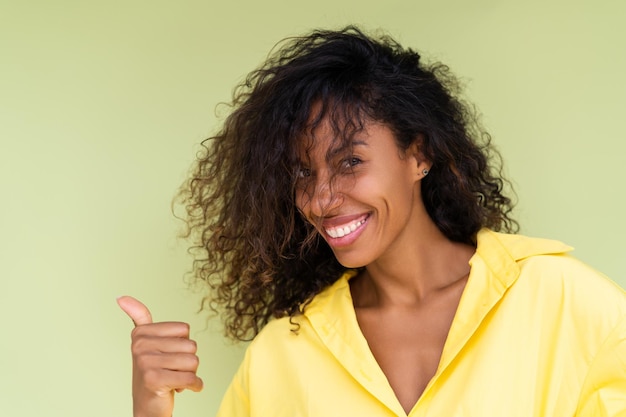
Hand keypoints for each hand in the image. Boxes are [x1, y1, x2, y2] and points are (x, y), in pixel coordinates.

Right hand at [117, 296, 202, 416]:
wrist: (147, 408)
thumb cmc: (153, 373)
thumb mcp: (147, 342)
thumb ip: (138, 317)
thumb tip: (120, 297)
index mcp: (141, 333)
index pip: (184, 329)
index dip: (182, 345)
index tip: (165, 356)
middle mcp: (140, 345)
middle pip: (191, 345)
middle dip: (187, 361)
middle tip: (170, 371)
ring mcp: (145, 362)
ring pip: (193, 361)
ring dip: (190, 374)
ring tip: (173, 379)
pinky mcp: (153, 379)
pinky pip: (191, 378)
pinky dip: (194, 386)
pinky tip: (182, 390)